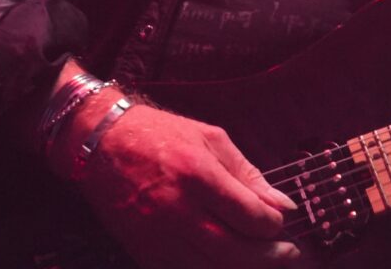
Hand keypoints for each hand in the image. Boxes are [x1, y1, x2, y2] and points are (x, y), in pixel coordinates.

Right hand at [48, 93, 306, 267]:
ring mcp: (158, 235)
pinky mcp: (144, 252)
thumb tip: (282, 205)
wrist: (102, 144)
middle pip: (234, 250)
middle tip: (288, 253)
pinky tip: (227, 263)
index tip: (282, 220)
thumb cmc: (160, 135)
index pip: (249, 215)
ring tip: (262, 260)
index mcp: (198, 174)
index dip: (274, 224)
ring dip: (243, 267)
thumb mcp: (211, 139)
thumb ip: (249, 175)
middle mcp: (178, 209)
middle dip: (268, 256)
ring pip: (211, 268)